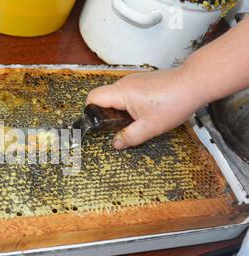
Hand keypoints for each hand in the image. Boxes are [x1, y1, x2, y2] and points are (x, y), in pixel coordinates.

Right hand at [86, 67, 204, 149]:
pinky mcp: (143, 81)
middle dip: (105, 114)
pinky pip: (127, 94)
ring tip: (132, 123)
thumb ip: (129, 137)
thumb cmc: (172, 103)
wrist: (194, 83)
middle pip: (103, 98)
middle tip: (117, 128)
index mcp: (121, 93)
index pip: (92, 98)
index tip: (98, 126)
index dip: (90, 112)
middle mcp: (123, 83)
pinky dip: (128, 105)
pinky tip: (143, 114)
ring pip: (116, 96)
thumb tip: (115, 144)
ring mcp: (134, 81)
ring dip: (118, 110)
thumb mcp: (149, 127)